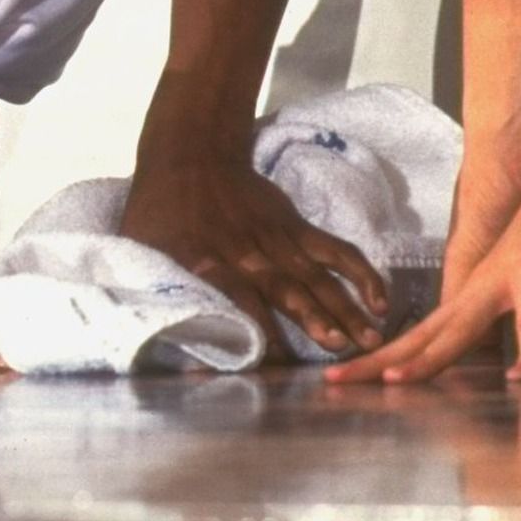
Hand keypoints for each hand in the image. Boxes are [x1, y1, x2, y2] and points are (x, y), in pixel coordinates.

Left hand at [121, 100, 389, 356]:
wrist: (188, 154)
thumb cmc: (159, 210)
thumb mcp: (139, 247)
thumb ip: (150, 287)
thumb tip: (149, 330)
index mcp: (208, 262)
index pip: (240, 302)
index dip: (259, 332)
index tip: (274, 366)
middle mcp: (249, 255)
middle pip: (287, 291)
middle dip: (314, 321)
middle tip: (339, 350)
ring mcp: (278, 240)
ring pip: (317, 277)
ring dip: (344, 308)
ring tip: (369, 338)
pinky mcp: (297, 228)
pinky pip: (334, 250)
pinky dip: (359, 272)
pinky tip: (380, 299)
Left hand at [329, 149, 520, 383]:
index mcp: (484, 295)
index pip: (431, 337)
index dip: (395, 360)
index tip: (354, 383)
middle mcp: (482, 285)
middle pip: (424, 333)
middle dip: (380, 362)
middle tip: (333, 383)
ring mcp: (503, 272)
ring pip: (458, 322)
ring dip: (429, 354)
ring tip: (398, 383)